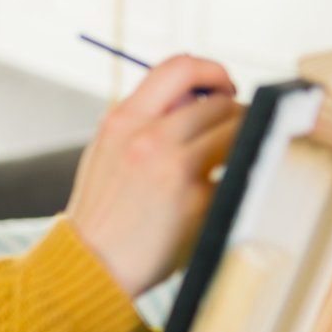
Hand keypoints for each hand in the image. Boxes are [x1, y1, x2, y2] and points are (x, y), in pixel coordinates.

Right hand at [65, 56, 243, 296]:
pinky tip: (214, 195)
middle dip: (235, 115)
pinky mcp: (195, 200)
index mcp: (123, 120)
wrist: (90, 264)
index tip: (223, 89)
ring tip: (227, 162)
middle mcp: (148, 137)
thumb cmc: (103, 212)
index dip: (213, 71)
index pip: (180, 67)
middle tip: (233, 133)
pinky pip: (233, 174)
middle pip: (220, 102)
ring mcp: (172, 167)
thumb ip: (143, 121)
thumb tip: (198, 99)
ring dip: (241, 143)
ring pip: (236, 131)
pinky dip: (231, 181)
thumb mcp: (107, 152)